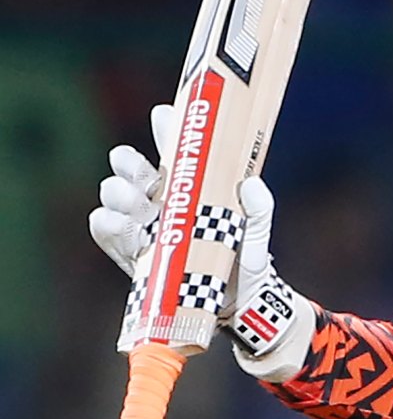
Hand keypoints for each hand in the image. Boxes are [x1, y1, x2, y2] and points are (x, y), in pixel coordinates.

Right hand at [89, 105, 302, 359]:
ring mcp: (147, 228)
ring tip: (127, 199)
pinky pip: (111, 236)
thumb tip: (250, 184)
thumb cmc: (246, 260)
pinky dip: (107, 225)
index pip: (174, 152)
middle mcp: (164, 203)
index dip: (166, 130)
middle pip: (135, 173)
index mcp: (192, 187)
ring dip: (117, 193)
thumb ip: (259, 208)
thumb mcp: (257, 231)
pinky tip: (112, 220)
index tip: (164, 114)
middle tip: (131, 163)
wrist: (238, 305)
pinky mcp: (136, 257)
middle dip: (128, 163)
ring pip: (118, 199)